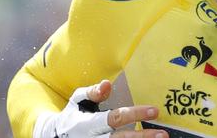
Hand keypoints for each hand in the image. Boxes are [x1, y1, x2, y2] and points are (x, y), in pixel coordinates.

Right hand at [34, 80, 167, 137]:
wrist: (54, 137)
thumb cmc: (72, 116)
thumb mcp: (78, 101)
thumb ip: (93, 93)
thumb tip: (108, 83)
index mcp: (87, 124)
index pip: (114, 119)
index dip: (135, 114)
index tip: (154, 111)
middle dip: (142, 137)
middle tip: (162, 134)